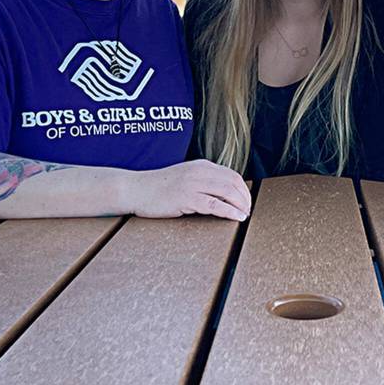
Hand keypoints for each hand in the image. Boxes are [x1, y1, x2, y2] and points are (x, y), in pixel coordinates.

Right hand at [129, 159, 251, 220]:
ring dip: (241, 205)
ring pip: (227, 192)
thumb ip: (201, 180)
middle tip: (248, 210)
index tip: (246, 201)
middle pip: (233, 182)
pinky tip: (236, 218)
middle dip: (245, 198)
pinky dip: (229, 211)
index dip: (243, 189)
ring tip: (245, 215)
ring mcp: (193, 184)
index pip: (232, 175)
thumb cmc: (157, 187)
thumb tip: (222, 193)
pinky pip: (214, 204)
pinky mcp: (186, 198)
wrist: (135, 189)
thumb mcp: (184, 177)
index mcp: (201, 166)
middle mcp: (199, 171)